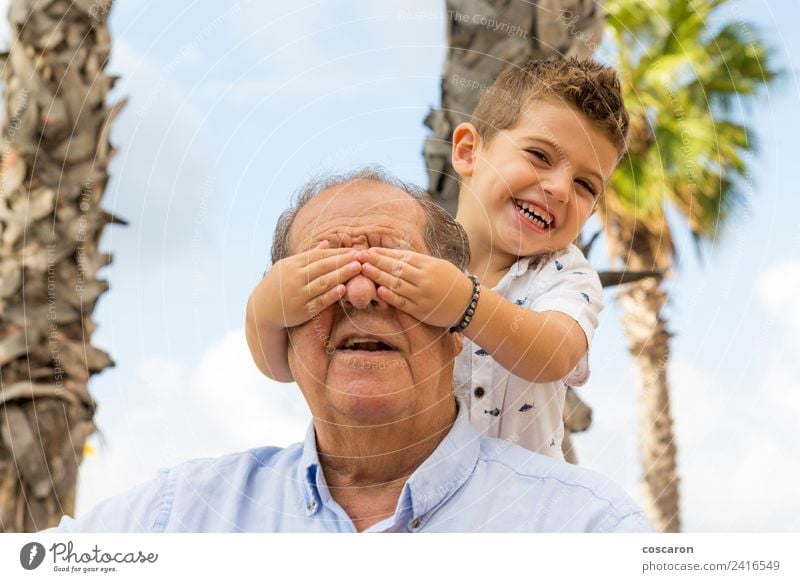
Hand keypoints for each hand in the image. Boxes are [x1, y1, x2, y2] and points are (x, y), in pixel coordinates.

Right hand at [256, 240, 361, 327]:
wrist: (261, 310)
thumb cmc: (279, 285)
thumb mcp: (289, 267)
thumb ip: (308, 257)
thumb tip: (326, 243)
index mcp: (292, 264)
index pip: (318, 256)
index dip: (337, 253)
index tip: (354, 250)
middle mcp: (294, 277)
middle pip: (323, 267)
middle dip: (343, 261)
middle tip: (361, 257)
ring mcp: (298, 294)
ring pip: (323, 282)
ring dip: (342, 274)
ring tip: (358, 268)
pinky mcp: (301, 310)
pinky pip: (319, 301)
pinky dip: (332, 295)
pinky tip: (344, 289)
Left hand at [358, 248, 473, 327]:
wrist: (468, 304)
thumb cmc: (450, 282)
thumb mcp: (437, 266)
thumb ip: (417, 262)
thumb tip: (392, 255)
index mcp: (428, 265)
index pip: (402, 257)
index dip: (384, 254)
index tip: (369, 251)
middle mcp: (424, 278)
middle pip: (396, 268)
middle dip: (376, 261)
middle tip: (359, 256)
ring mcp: (422, 295)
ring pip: (397, 284)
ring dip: (379, 276)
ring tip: (363, 270)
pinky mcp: (421, 310)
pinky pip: (404, 303)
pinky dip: (391, 297)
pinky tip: (379, 291)